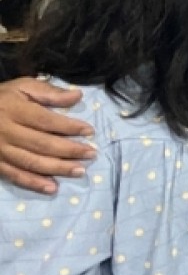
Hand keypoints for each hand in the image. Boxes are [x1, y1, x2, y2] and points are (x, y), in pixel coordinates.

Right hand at [0, 78, 94, 194]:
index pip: (46, 121)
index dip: (69, 126)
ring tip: (80, 171)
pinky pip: (15, 175)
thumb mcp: (23, 87)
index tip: (90, 131)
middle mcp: (7, 132)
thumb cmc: (2, 98)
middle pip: (42, 144)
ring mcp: (0, 150)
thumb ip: (49, 92)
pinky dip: (34, 183)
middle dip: (69, 150)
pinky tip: (52, 188)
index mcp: (14, 110)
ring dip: (58, 168)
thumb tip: (77, 95)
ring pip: (31, 162)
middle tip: (92, 154)